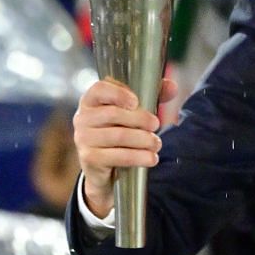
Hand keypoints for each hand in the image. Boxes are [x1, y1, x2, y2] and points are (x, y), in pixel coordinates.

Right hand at [74, 78, 180, 219]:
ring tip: (156, 144)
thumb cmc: (118, 131)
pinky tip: (151, 158)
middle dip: (140, 119)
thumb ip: (152, 96)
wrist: (102, 167)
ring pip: (118, 136)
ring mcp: (83, 139)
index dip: (118, 93)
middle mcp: (82, 118)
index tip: (136, 102)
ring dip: (143, 140)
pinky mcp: (90, 158)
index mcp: (90, 101)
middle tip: (156, 125)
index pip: (99, 89)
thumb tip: (172, 86)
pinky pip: (118, 156)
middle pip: (113, 113)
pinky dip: (138, 157)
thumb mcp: (133, 112)